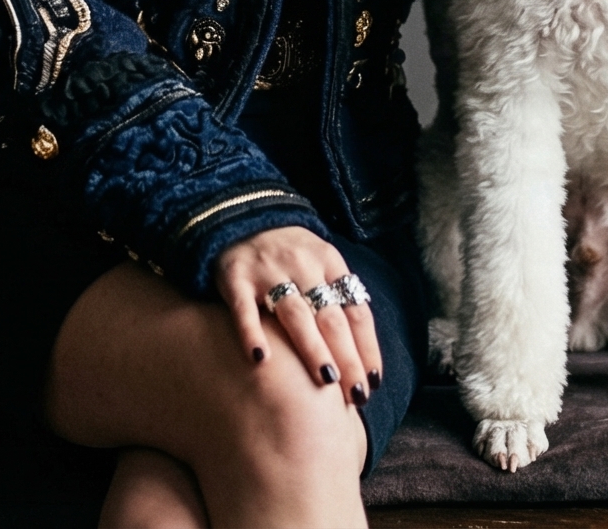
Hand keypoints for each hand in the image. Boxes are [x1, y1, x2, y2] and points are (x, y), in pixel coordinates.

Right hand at [214, 226, 382, 405]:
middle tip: (356, 393)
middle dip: (347, 357)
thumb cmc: (288, 253)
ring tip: (326, 380)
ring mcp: (267, 270)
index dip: (367, 347)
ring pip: (295, 314)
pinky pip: (243, 308)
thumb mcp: (320, 262)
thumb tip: (363, 354)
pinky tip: (260, 358)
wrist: (239, 215)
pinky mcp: (234, 277)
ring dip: (312, 348)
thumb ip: (338, 298)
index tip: (373, 381)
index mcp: (330, 262)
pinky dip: (252, 332)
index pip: (356, 310)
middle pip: (331, 318)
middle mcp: (302, 265)